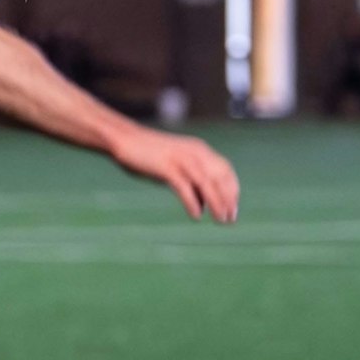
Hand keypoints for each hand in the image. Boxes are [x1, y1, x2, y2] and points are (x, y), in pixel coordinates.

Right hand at [111, 128, 239, 222]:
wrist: (125, 140)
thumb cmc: (150, 155)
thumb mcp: (176, 167)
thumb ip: (191, 182)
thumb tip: (204, 204)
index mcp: (199, 150)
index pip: (225, 170)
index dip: (232, 190)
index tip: (233, 209)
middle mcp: (194, 153)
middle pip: (220, 177)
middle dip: (228, 199)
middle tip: (230, 219)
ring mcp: (181, 159)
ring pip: (206, 183)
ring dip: (216, 203)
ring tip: (220, 220)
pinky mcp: (166, 167)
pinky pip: (185, 187)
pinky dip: (192, 202)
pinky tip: (196, 215)